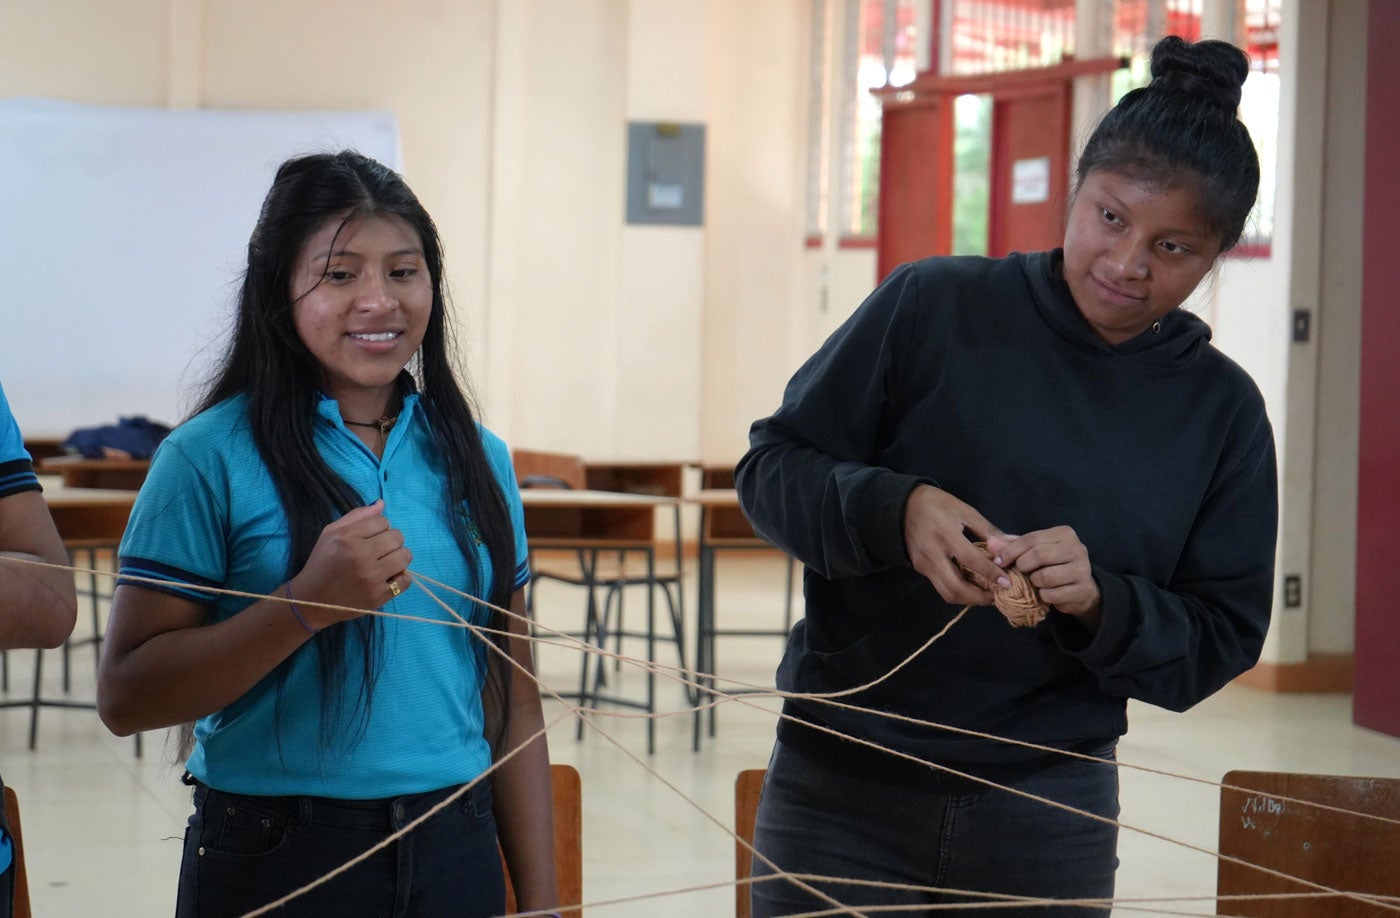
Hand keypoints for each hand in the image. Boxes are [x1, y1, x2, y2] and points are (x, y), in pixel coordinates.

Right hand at [287, 500, 412, 628]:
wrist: (312, 601)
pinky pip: (405, 580)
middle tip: (379, 551)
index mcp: (347, 538)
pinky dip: (400, 578)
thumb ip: (356, 516)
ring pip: (405, 556)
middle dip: (390, 541)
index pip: (382, 521)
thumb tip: (382, 503)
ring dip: (398, 558)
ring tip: (386, 563)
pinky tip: (387, 578)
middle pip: (397, 537)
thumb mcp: (330, 534)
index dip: (378, 528)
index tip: (370, 538)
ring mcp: (371, 578)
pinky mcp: (378, 596)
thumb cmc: (321, 564)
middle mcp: (361, 556)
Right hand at [903, 485, 1008, 606]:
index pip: (970, 560)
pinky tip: (971, 585)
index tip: (1007, 582)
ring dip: (968, 599)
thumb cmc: (937, 504)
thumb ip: (988, 531)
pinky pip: (941, 586)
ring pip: (947, 593)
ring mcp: (923, 564)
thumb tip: (1010, 545)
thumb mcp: (965, 511)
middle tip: (996, 596)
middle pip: (955, 587)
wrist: (903, 506)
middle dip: (979, 598)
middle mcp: (932, 552)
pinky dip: (958, 590)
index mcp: (945, 533)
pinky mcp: (920, 569)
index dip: (990, 573)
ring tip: (985, 594)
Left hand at [986, 527, 1100, 625]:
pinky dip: (1043, 596)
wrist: (1080, 589)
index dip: (1011, 551)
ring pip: (1045, 576)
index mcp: (1064, 534)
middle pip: (1039, 555)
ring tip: (1036, 581)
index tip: (998, 561)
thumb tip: (990, 542)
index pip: (1032, 539)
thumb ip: (1013, 546)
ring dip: (1034, 582)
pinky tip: (1045, 593)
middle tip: (1020, 571)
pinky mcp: (1082, 589)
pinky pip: (1051, 594)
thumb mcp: (1034, 551)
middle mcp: (1077, 548)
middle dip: (1022, 566)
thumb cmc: (1052, 566)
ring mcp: (1083, 569)